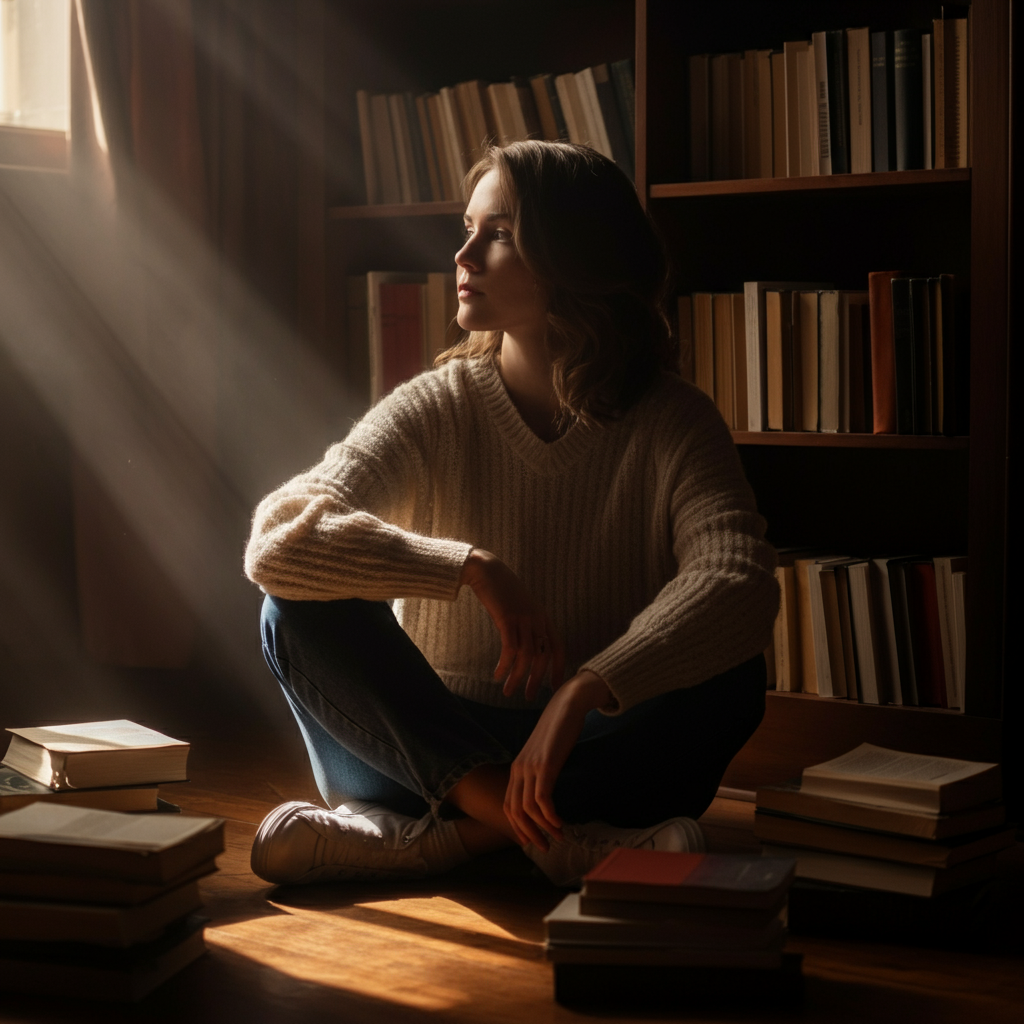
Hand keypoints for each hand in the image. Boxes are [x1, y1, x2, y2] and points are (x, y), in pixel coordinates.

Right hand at [460, 548, 564, 699]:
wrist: (486, 569)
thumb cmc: (500, 588)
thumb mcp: (519, 606)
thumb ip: (526, 623)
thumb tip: (525, 644)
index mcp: (543, 617)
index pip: (558, 647)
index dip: (558, 669)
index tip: (555, 687)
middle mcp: (537, 619)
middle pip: (543, 656)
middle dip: (536, 680)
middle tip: (528, 697)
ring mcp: (523, 618)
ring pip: (526, 656)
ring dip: (518, 677)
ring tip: (508, 692)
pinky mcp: (507, 618)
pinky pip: (510, 649)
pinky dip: (505, 665)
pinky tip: (497, 675)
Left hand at [503, 670, 613, 849]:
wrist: (567, 705)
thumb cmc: (558, 731)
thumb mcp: (544, 754)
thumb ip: (540, 772)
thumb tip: (544, 792)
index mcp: (517, 768)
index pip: (508, 806)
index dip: (517, 827)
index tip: (531, 841)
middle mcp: (519, 769)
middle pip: (515, 811)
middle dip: (530, 834)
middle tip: (545, 847)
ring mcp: (531, 766)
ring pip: (529, 809)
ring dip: (544, 828)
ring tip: (558, 837)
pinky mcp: (546, 764)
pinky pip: (542, 798)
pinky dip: (550, 816)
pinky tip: (560, 823)